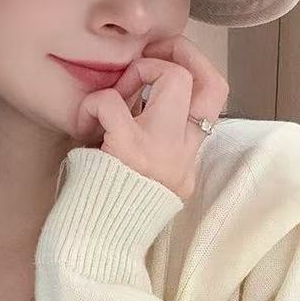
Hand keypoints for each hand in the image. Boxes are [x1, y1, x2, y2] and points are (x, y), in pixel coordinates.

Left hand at [74, 34, 229, 200]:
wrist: (93, 248)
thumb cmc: (107, 205)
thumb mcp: (144, 174)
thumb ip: (152, 138)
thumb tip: (139, 92)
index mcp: (187, 159)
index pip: (215, 100)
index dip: (194, 66)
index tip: (162, 59)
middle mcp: (183, 155)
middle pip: (212, 83)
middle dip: (181, 52)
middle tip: (150, 52)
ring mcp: (160, 151)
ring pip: (174, 79)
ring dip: (140, 71)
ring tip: (117, 92)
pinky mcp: (129, 151)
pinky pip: (113, 102)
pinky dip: (95, 102)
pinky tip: (84, 119)